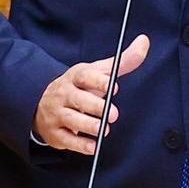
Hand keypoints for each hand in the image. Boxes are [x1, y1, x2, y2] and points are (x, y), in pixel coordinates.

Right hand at [34, 35, 149, 154]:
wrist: (44, 105)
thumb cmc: (80, 87)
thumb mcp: (98, 72)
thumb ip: (123, 61)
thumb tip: (144, 41)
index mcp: (75, 77)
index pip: (84, 76)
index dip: (98, 81)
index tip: (113, 86)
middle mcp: (63, 94)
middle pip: (78, 100)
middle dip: (96, 107)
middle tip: (114, 114)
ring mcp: (57, 114)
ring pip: (72, 120)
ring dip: (89, 126)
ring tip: (104, 129)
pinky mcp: (55, 133)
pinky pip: (67, 140)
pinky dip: (81, 145)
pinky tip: (94, 146)